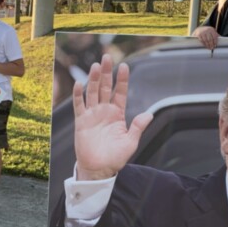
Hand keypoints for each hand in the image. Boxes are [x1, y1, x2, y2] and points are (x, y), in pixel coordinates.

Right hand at [72, 54, 151, 180]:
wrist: (98, 170)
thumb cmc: (115, 158)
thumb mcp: (130, 143)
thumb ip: (137, 127)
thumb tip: (149, 114)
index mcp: (117, 114)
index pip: (120, 92)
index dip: (122, 79)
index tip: (124, 66)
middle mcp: (104, 111)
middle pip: (105, 87)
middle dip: (107, 72)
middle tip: (107, 57)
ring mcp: (92, 115)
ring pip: (93, 92)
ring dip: (94, 79)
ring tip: (96, 66)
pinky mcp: (81, 121)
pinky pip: (79, 106)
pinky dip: (78, 95)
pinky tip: (79, 84)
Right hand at [192, 25, 218, 49]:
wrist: (199, 29)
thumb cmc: (207, 32)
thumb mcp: (211, 31)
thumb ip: (215, 34)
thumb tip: (221, 39)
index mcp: (212, 29)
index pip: (214, 36)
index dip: (215, 41)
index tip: (215, 45)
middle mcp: (207, 30)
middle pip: (210, 39)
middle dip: (211, 44)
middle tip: (212, 48)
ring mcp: (202, 32)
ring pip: (206, 40)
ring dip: (207, 45)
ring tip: (209, 48)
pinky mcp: (199, 34)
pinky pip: (201, 40)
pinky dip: (203, 43)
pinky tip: (205, 46)